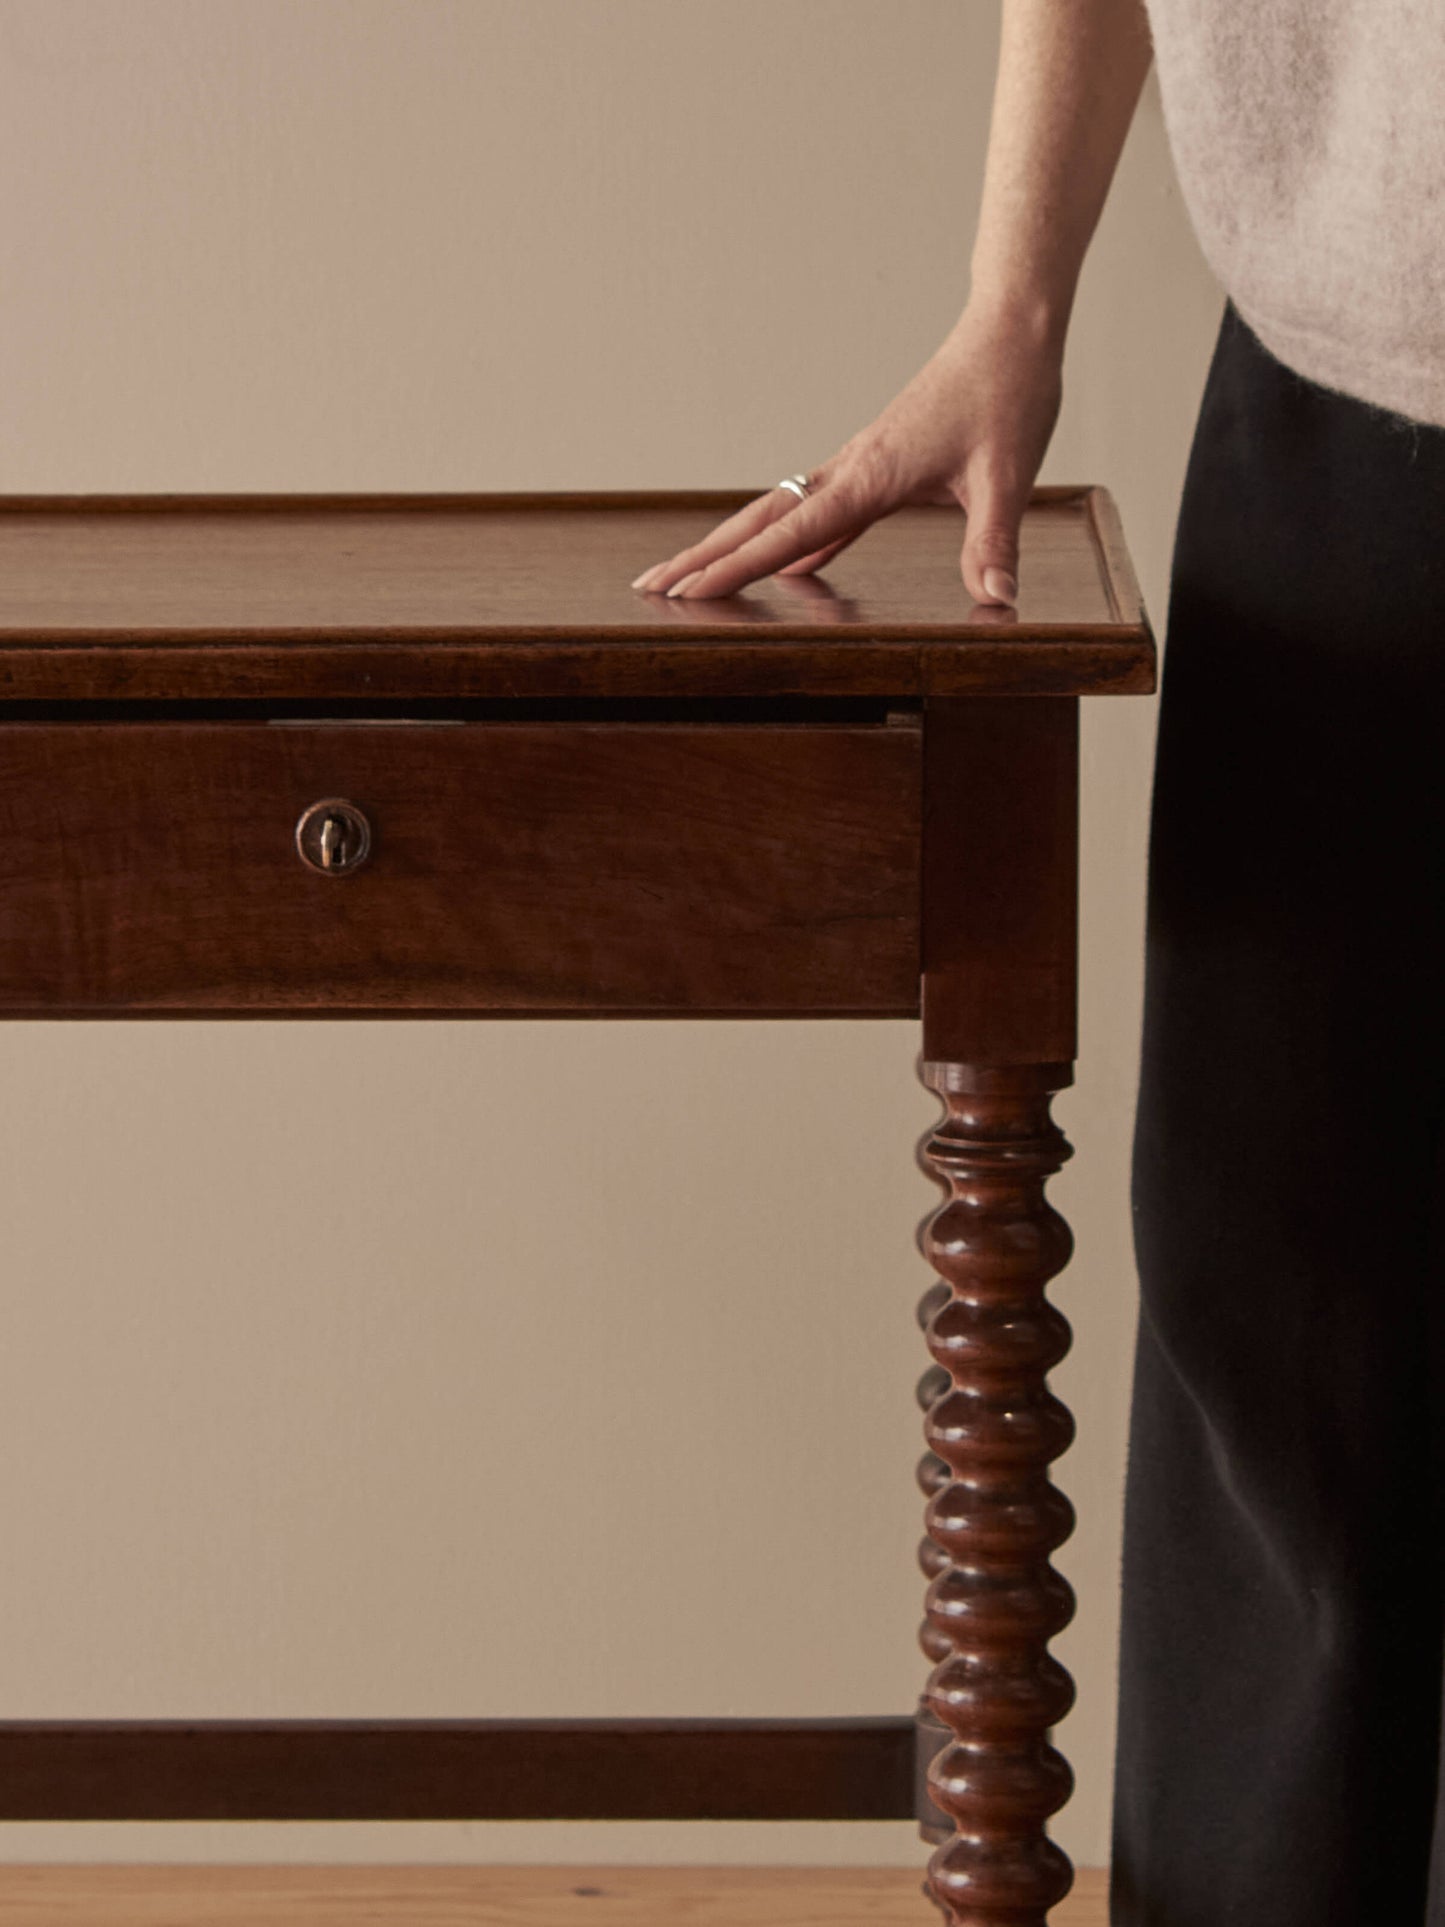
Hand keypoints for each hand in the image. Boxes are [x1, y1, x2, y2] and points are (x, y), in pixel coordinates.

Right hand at [629, 300, 1065, 605]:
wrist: (1010, 329)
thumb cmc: (1007, 392)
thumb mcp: (1007, 475)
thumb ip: (994, 543)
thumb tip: (998, 602)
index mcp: (868, 476)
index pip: (788, 535)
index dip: (736, 569)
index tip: (687, 596)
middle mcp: (848, 470)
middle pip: (759, 521)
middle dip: (702, 556)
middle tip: (648, 588)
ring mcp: (857, 467)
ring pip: (778, 513)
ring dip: (732, 545)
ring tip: (692, 577)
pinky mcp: (876, 467)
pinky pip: (819, 514)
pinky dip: (793, 543)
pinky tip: (789, 570)